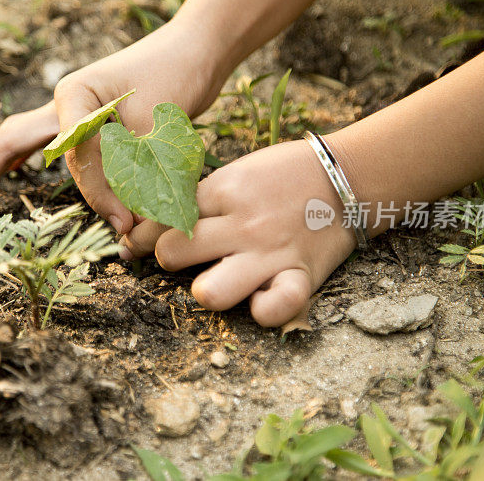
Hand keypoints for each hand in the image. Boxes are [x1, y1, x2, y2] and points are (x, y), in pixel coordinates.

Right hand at [0, 21, 225, 226]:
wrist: (198, 51)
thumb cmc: (177, 77)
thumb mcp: (153, 129)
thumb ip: (130, 175)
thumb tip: (122, 227)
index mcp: (74, 97)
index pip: (74, 160)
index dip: (98, 196)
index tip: (126, 223)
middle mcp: (64, 103)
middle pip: (8, 142)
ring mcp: (72, 111)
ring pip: (24, 145)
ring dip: (1, 173)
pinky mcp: (88, 121)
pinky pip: (45, 145)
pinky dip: (24, 161)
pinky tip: (14, 175)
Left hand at [119, 139, 356, 326]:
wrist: (347, 175)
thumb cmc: (283, 174)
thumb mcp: (237, 172)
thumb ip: (199, 197)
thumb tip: (150, 223)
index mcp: (222, 191)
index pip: (162, 218)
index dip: (143, 234)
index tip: (136, 243)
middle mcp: (240, 224)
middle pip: (173, 253)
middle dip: (166, 259)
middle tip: (180, 258)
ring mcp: (269, 253)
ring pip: (212, 290)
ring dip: (205, 291)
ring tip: (210, 285)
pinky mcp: (300, 275)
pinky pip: (276, 307)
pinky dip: (264, 311)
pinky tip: (257, 303)